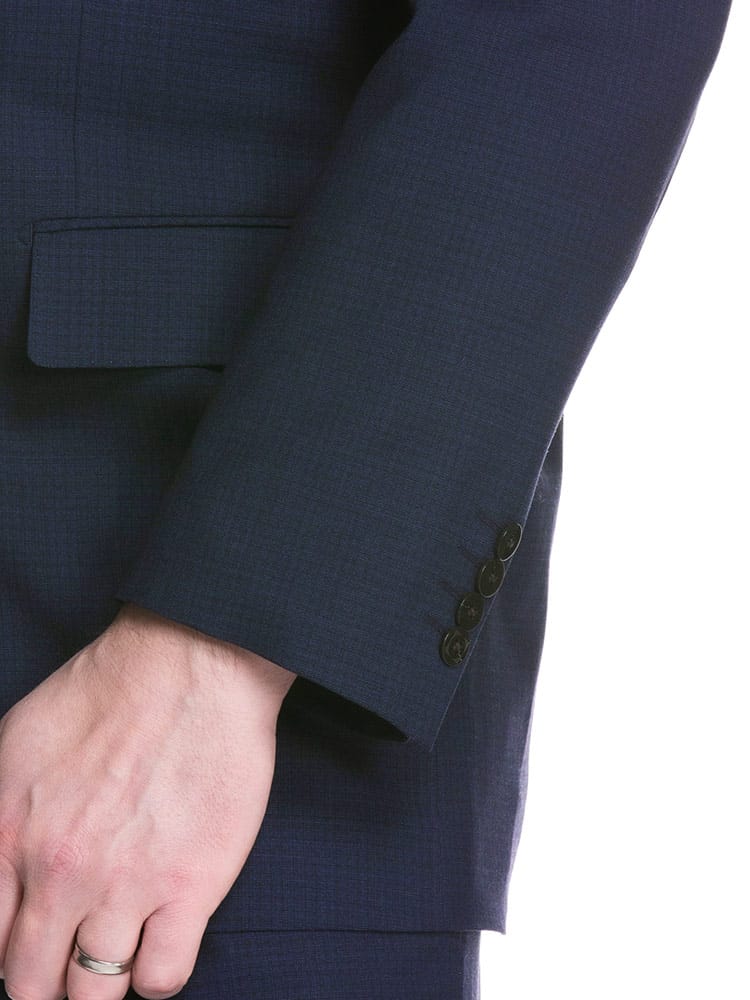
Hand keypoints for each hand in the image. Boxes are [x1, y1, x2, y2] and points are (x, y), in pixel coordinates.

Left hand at [0, 603, 295, 999]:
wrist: (193, 662)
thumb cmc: (111, 690)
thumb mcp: (17, 744)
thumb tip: (0, 871)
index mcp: (10, 836)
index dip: (11, 955)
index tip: (33, 947)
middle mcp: (59, 872)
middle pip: (31, 984)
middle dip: (46, 984)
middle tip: (69, 963)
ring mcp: (126, 885)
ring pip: (94, 994)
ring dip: (101, 981)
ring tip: (118, 950)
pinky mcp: (191, 887)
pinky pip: (162, 978)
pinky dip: (157, 973)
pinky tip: (161, 942)